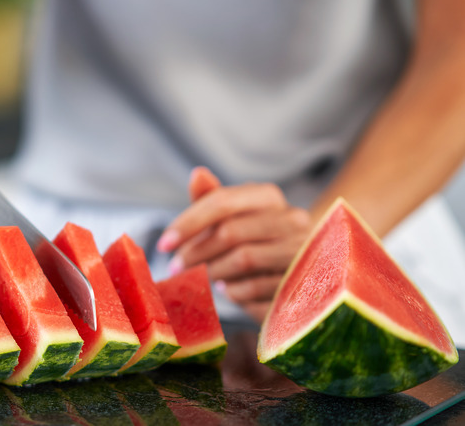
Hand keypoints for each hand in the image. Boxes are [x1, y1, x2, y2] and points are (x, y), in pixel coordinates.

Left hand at [157, 168, 312, 321]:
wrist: (295, 271)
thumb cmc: (251, 239)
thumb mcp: (229, 218)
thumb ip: (210, 199)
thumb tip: (197, 173)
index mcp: (268, 196)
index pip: (222, 202)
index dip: (188, 223)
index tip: (163, 245)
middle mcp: (292, 218)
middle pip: (230, 232)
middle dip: (195, 253)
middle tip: (176, 268)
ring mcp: (302, 250)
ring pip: (243, 259)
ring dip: (213, 272)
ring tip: (204, 277)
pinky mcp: (303, 281)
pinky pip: (255, 287)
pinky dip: (233, 292)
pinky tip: (227, 289)